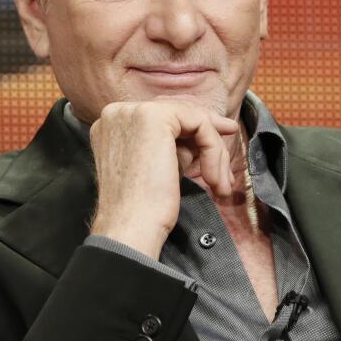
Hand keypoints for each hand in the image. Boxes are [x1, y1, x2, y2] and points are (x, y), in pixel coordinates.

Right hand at [88, 100, 239, 258]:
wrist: (131, 228)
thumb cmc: (142, 209)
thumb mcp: (157, 165)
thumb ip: (173, 145)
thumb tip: (204, 135)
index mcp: (112, 125)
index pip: (163, 117)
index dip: (194, 130)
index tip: (219, 146)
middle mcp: (117, 112)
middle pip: (178, 114)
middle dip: (209, 138)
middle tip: (228, 162)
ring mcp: (133, 111)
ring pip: (193, 119)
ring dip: (215, 153)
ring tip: (221, 184)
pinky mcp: (153, 117)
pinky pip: (200, 124)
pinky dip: (214, 152)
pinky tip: (214, 179)